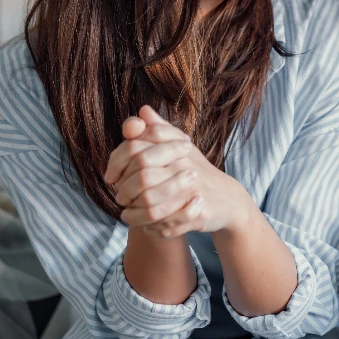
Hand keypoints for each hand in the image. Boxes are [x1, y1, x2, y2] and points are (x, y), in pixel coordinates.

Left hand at [105, 106, 249, 238]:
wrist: (227, 198)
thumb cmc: (196, 171)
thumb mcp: (179, 147)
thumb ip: (158, 130)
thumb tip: (143, 110)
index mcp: (177, 145)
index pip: (136, 146)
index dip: (116, 161)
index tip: (110, 176)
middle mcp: (185, 163)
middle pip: (142, 174)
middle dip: (124, 190)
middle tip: (120, 197)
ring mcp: (192, 187)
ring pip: (150, 201)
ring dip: (133, 212)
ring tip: (128, 213)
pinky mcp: (198, 211)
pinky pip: (164, 222)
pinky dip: (150, 227)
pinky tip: (146, 225)